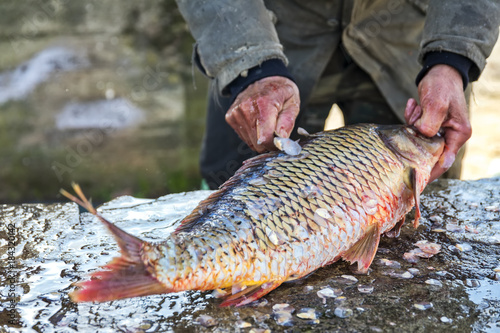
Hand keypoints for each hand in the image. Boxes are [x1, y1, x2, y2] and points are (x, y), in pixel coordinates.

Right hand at [225, 76, 299, 152]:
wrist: (259, 76)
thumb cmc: (279, 90)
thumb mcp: (292, 102)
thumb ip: (288, 121)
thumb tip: (281, 139)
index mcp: (263, 104)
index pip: (265, 138)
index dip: (275, 144)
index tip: (281, 140)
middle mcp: (246, 109)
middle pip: (257, 143)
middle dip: (269, 142)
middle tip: (275, 131)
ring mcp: (236, 113)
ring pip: (250, 142)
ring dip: (260, 138)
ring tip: (266, 123)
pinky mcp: (230, 117)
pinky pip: (244, 136)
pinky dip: (252, 134)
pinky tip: (257, 121)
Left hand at [405, 64, 470, 181]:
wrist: (438, 73)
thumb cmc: (441, 86)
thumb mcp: (436, 104)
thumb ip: (430, 124)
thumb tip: (425, 141)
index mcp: (458, 134)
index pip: (444, 162)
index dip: (428, 172)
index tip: (413, 181)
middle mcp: (450, 136)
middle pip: (428, 152)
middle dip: (415, 139)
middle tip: (414, 120)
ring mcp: (438, 132)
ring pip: (418, 140)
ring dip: (412, 125)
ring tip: (417, 108)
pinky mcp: (428, 126)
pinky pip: (414, 130)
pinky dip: (410, 119)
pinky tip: (413, 105)